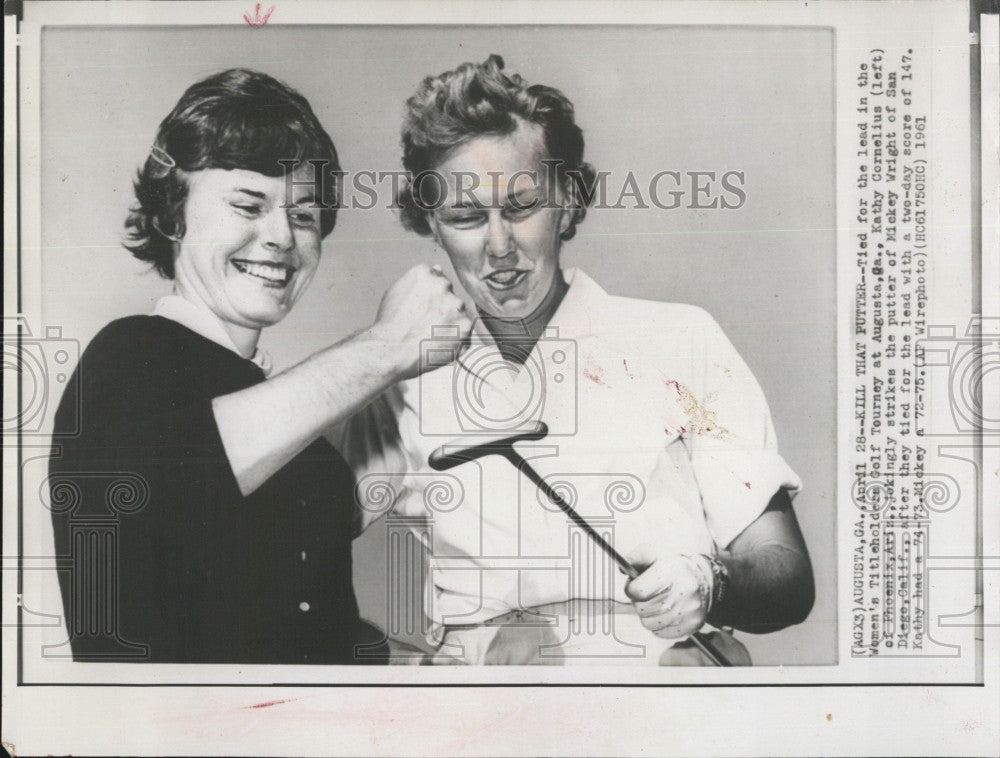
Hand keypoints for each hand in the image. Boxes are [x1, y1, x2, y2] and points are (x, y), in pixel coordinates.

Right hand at [370, 264, 471, 379]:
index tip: (420, 312)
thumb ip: (420, 281)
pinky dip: (455, 341)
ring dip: (449, 325)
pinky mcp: (465, 326)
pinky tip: (438, 345)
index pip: (437, 280)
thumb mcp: (396, 293)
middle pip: (449, 297)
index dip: (429, 300)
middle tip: (424, 326)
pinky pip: (464, 334)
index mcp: (425, 273)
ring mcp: (456, 305)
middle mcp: (443, 285)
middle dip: (441, 311)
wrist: (392, 350)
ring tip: (429, 337)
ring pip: (458, 315)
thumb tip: (438, 268)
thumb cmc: (390, 324)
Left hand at [624, 553, 713, 638]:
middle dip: (639, 602)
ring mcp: (689, 610)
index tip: (634, 586)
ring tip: (655, 603)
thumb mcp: (654, 554)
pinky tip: (665, 612)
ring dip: (647, 615)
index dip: (630, 589)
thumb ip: (635, 557)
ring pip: (649, 624)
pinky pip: (661, 633)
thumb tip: (621, 569)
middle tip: (646, 595)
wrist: (704, 580)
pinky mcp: (692, 625)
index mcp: (672, 571)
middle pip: (642, 609)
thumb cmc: (672, 567)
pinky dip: (658, 625)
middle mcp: (683, 591)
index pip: (638, 591)